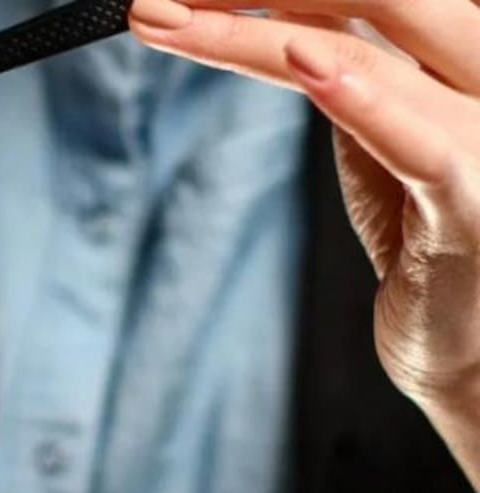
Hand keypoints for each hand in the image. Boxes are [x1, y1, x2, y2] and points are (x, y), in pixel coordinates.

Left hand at [129, 0, 479, 408]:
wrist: (475, 348)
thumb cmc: (429, 235)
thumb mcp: (382, 133)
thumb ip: (350, 69)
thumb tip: (281, 17)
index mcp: (466, 48)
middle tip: (154, 0)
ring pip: (360, 53)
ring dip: (245, 34)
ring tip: (162, 18)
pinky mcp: (474, 205)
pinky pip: (419, 143)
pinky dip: (358, 99)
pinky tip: (299, 57)